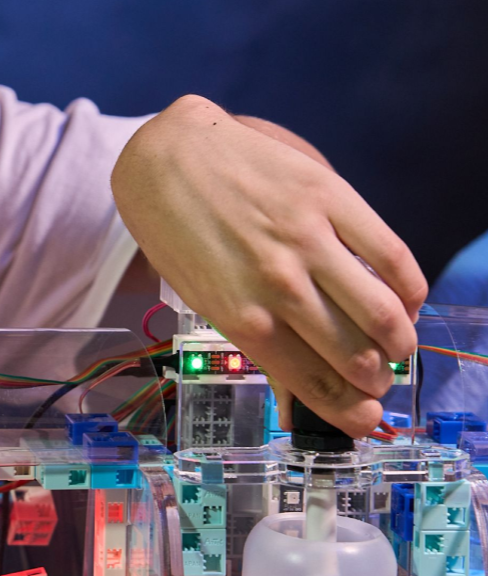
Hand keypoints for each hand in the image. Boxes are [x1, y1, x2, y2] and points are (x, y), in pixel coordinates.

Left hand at [111, 95, 426, 437]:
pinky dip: (409, 288)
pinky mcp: (329, 195)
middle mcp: (278, 282)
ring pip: (380, 311)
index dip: (346, 409)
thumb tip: (297, 400)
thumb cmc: (176, 232)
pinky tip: (405, 302)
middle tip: (377, 383)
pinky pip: (390, 252)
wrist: (166, 156)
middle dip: (374, 382)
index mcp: (241, 315)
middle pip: (354, 354)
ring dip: (400, 343)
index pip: (313, 379)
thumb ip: (255, 341)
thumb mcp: (202, 298)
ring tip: (397, 349)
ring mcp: (307, 236)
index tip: (362, 419)